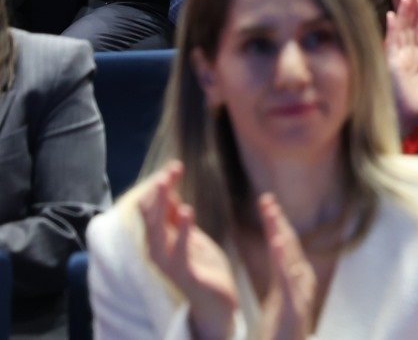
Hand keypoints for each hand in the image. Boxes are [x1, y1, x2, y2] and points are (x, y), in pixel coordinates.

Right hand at [138, 162, 238, 337]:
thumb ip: (175, 217)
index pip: (152, 209)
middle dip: (157, 193)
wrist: (216, 300)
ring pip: (157, 231)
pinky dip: (181, 231)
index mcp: (160, 240)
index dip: (160, 188)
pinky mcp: (183, 273)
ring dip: (161, 207)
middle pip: (150, 217)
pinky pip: (179, 250)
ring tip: (166, 184)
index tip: (174, 166)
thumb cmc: (200, 266)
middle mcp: (157, 250)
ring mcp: (168, 263)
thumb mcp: (188, 235)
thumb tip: (167, 191)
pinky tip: (187, 211)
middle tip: (168, 171)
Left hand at [257, 194, 316, 339]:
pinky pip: (288, 278)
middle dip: (277, 220)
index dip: (276, 222)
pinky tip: (276, 242)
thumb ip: (283, 279)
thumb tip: (281, 256)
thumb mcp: (281, 301)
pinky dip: (283, 258)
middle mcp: (302, 280)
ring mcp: (300, 292)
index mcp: (295, 278)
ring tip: (271, 214)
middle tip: (265, 199)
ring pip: (290, 257)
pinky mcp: (295, 306)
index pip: (285, 244)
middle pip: (289, 244)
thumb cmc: (283, 333)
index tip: (265, 202)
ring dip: (280, 233)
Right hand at [385, 0, 417, 134]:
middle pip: (410, 30)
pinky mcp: (391, 63)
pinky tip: (391, 15)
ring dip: (404, 15)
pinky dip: (391, 29)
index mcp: (416, 62)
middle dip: (414, 12)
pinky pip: (391, 42)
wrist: (408, 119)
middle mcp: (406, 57)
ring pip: (401, 32)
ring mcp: (397, 59)